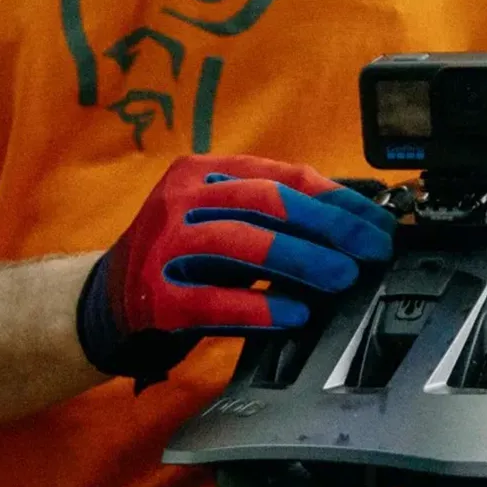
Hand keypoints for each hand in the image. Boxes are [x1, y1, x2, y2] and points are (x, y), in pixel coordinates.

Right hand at [76, 154, 395, 391]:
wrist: (108, 299)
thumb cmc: (186, 257)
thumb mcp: (230, 222)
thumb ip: (281, 219)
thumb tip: (358, 224)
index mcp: (204, 173)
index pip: (284, 176)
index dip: (338, 199)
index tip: (377, 222)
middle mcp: (180, 200)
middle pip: (265, 203)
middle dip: (328, 225)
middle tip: (371, 250)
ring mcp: (162, 245)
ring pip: (240, 243)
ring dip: (300, 259)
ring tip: (343, 277)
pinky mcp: (153, 295)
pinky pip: (211, 299)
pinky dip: (257, 306)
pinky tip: (294, 314)